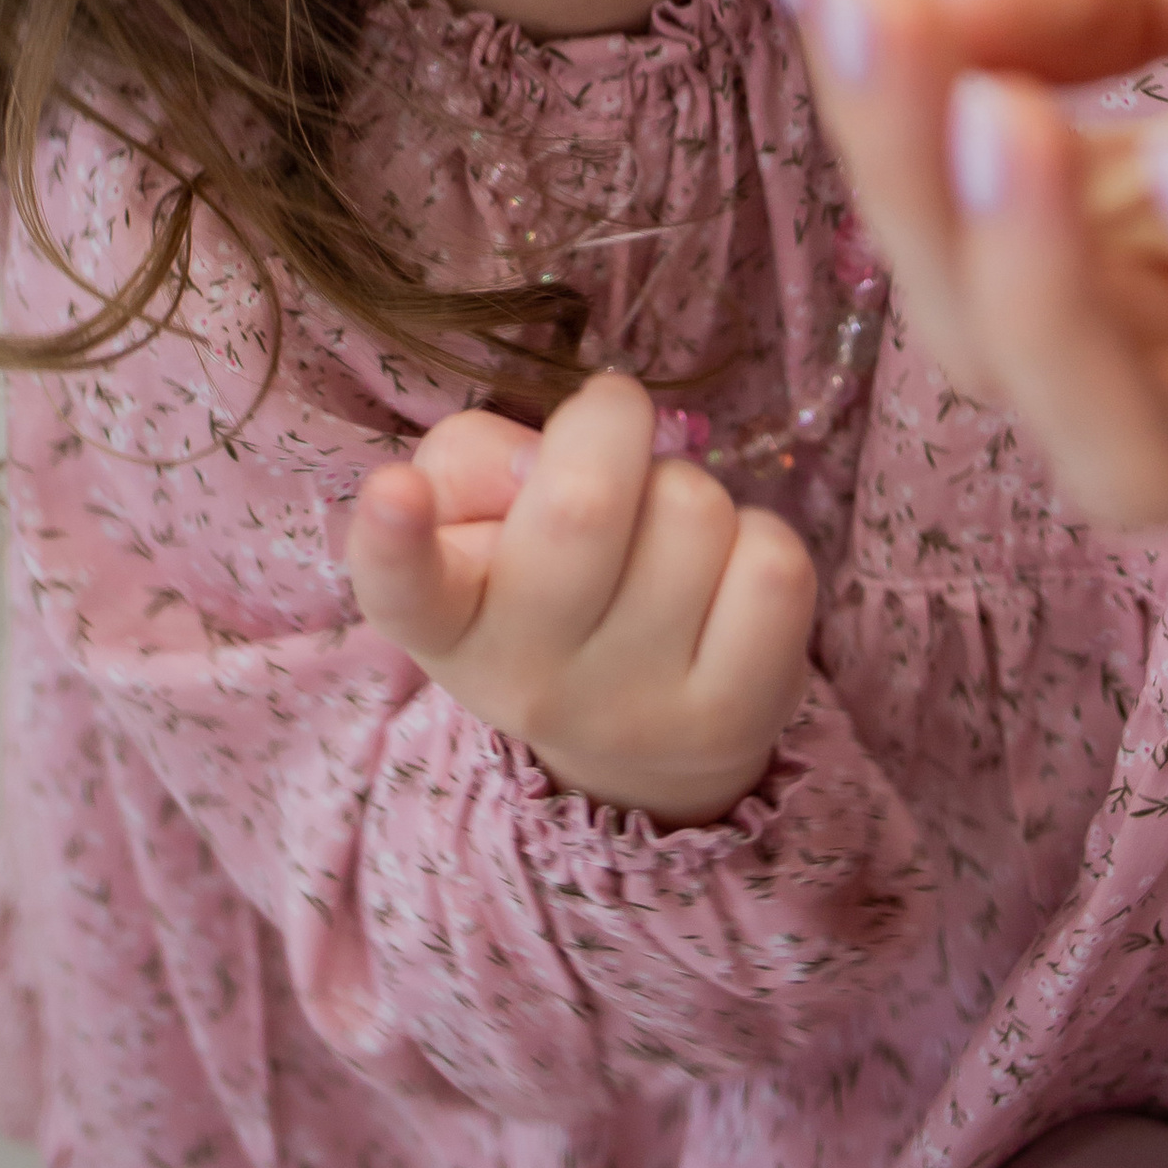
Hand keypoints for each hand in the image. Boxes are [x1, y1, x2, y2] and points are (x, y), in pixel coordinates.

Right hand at [344, 374, 815, 823]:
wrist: (636, 742)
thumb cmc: (543, 584)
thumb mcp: (473, 517)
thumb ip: (474, 459)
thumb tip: (543, 458)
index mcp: (447, 623)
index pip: (404, 588)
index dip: (394, 538)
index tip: (392, 494)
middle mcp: (528, 680)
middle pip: (584, 506)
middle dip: (610, 425)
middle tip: (610, 431)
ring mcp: (636, 710)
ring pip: (692, 510)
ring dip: (685, 488)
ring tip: (661, 537)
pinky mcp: (735, 717)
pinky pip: (775, 562)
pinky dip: (757, 538)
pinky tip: (723, 579)